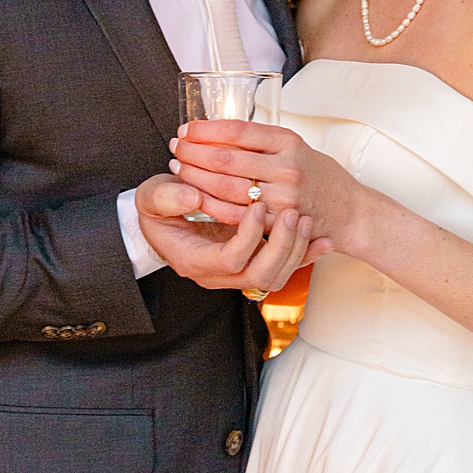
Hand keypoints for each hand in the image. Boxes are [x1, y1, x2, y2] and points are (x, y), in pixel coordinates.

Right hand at [134, 173, 329, 293]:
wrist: (162, 218)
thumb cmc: (157, 209)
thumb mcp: (151, 199)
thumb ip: (167, 198)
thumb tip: (193, 195)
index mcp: (194, 260)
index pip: (230, 260)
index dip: (248, 235)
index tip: (256, 204)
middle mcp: (217, 274)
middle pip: (261, 276)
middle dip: (281, 246)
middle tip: (291, 213)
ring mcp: (236, 272)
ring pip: (276, 277)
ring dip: (295, 249)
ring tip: (304, 218)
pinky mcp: (251, 263)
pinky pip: (283, 268)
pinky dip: (304, 254)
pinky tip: (321, 238)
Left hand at [168, 119, 367, 253]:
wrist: (348, 211)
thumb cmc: (317, 175)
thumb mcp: (293, 145)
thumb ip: (259, 140)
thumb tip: (214, 130)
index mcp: (288, 141)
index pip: (237, 131)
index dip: (205, 129)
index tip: (186, 129)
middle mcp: (286, 167)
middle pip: (225, 159)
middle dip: (192, 152)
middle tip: (175, 148)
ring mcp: (281, 198)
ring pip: (225, 187)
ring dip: (194, 177)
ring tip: (178, 168)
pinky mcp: (275, 222)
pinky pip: (233, 214)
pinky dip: (209, 203)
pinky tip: (194, 195)